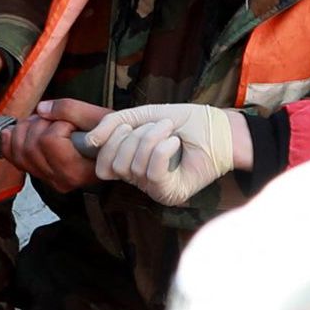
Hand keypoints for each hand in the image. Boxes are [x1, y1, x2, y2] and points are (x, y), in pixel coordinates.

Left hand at [7, 98, 105, 193]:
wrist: (116, 154)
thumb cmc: (114, 137)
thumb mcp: (102, 118)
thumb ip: (71, 110)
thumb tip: (41, 108)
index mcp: (77, 169)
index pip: (51, 141)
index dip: (59, 123)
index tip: (72, 124)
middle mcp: (59, 179)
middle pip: (31, 145)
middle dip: (39, 123)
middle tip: (54, 118)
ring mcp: (48, 179)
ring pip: (19, 151)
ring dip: (26, 130)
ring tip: (43, 123)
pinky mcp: (40, 175)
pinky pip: (13, 158)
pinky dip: (11, 141)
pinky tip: (17, 130)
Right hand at [84, 102, 249, 203]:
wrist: (220, 129)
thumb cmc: (187, 122)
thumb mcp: (143, 115)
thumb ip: (114, 124)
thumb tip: (88, 141)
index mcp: (132, 164)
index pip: (103, 165)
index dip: (111, 142)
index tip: (129, 125)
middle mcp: (140, 181)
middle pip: (116, 165)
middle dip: (136, 137)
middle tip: (160, 127)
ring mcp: (155, 190)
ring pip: (134, 167)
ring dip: (152, 139)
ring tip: (171, 132)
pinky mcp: (171, 194)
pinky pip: (152, 173)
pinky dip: (162, 150)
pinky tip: (175, 143)